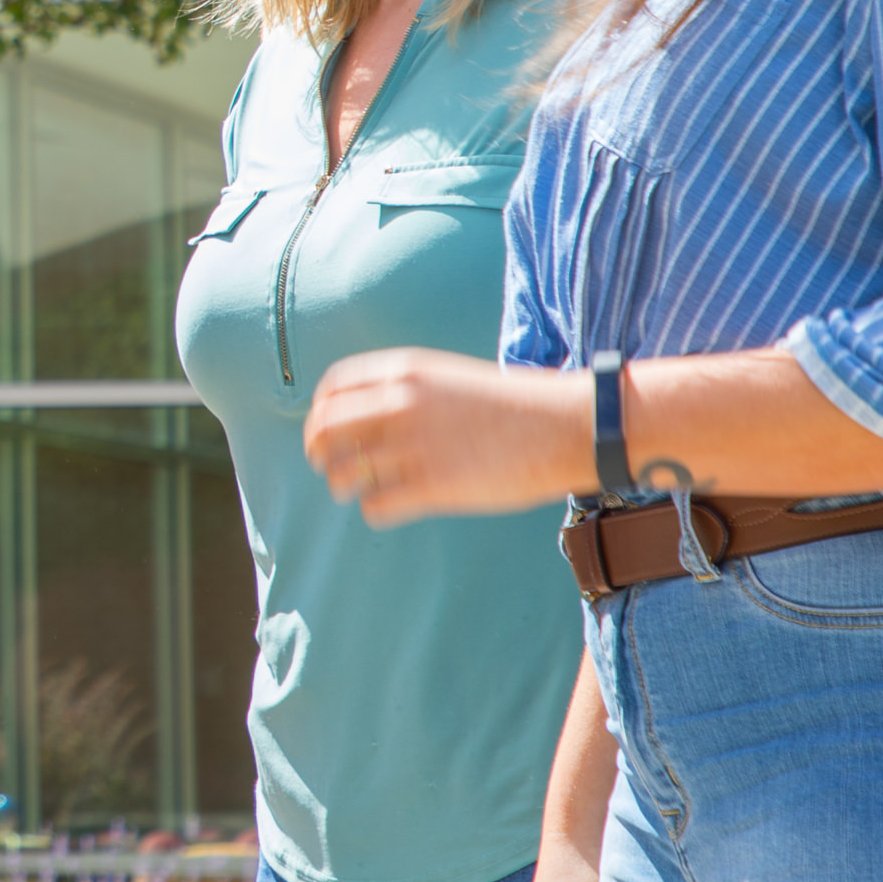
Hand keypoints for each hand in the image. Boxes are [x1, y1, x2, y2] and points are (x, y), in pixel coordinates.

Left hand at [303, 348, 588, 525]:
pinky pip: (375, 505)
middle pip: (325, 431)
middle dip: (318, 452)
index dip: (320, 414)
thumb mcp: (448, 380)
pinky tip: (390, 507)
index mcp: (404, 372)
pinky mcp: (433, 486)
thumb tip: (362, 419)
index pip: (332, 390)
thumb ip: (404, 391)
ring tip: (355, 491)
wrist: (564, 425)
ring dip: (341, 485)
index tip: (325, 431)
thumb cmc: (509, 406)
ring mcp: (415, 445)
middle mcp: (400, 404)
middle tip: (326, 467)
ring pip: (342, 473)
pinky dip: (374, 510)